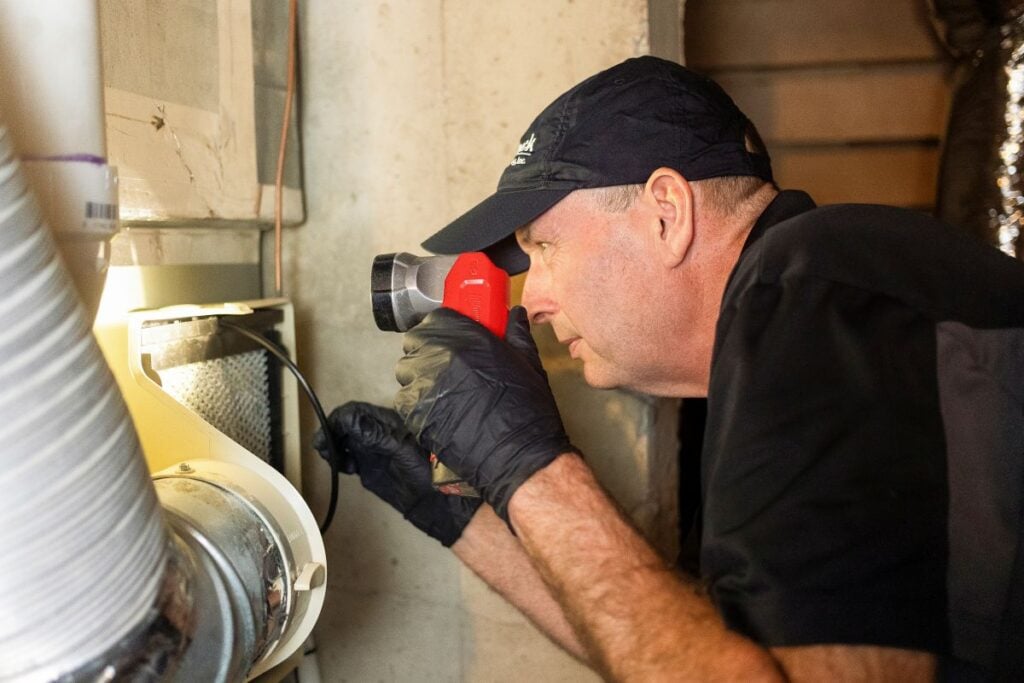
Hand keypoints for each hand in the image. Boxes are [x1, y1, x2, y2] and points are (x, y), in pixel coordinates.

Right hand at [313, 401, 480, 545]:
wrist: (436, 505)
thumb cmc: (427, 474)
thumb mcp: (401, 451)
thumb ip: (376, 435)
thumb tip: (348, 421)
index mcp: (388, 423)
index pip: (356, 412)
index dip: (338, 420)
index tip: (326, 435)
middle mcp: (379, 433)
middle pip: (347, 424)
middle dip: (332, 432)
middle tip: (323, 448)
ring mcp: (374, 450)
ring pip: (345, 440)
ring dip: (334, 446)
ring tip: (332, 459)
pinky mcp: (370, 467)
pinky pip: (349, 456)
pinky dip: (340, 460)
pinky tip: (344, 468)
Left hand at [394, 306, 575, 522]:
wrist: (518, 455)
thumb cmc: (526, 410)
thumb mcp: (528, 363)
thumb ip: (516, 333)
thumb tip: (515, 315)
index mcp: (466, 339)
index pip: (435, 319)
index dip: (441, 329)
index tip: (448, 338)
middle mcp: (439, 358)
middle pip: (414, 342)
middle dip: (426, 350)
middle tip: (443, 364)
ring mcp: (424, 386)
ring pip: (406, 371)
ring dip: (418, 377)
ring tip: (441, 390)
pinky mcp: (415, 414)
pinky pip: (404, 400)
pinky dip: (415, 403)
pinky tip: (437, 411)